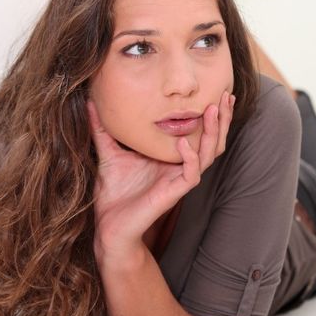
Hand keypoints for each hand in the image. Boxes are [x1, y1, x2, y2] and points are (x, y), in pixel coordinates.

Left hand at [88, 92, 233, 262]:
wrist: (109, 224)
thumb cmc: (113, 192)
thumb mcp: (108, 152)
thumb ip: (102, 129)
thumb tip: (90, 103)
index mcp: (170, 157)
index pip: (199, 133)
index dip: (212, 114)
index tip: (216, 91)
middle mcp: (179, 167)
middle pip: (212, 141)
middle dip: (222, 118)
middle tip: (225, 94)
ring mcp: (178, 180)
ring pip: (208, 155)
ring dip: (213, 132)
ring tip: (213, 110)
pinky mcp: (173, 194)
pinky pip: (191, 174)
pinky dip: (190, 157)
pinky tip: (183, 142)